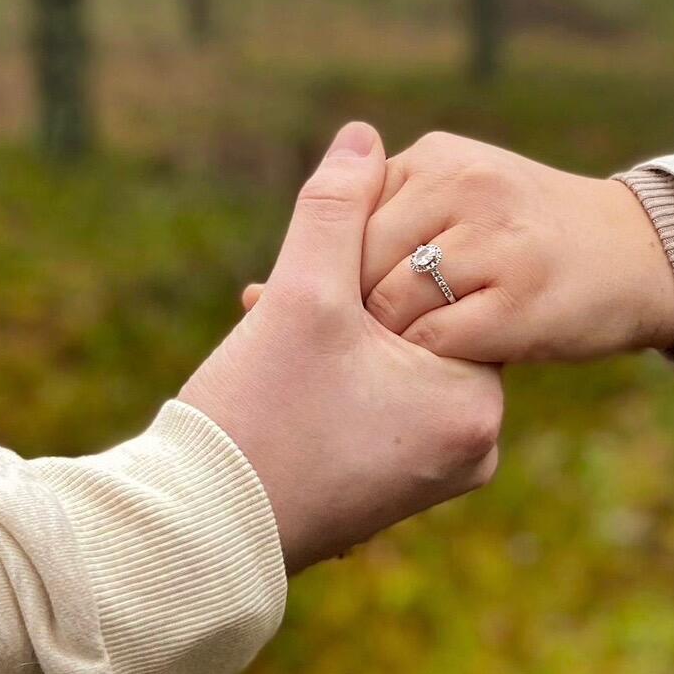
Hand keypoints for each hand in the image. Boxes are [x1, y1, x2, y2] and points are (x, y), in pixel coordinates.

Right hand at [181, 123, 503, 573]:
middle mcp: (475, 448)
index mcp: (475, 406)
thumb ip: (334, 206)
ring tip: (268, 338)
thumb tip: (363, 134)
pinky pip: (378, 405)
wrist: (197, 539)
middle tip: (277, 311)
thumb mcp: (299, 298)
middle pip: (416, 327)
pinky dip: (334, 381)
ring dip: (332, 338)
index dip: (366, 268)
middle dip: (344, 305)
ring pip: (392, 362)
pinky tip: (277, 375)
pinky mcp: (397, 489)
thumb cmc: (254, 420)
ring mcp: (436, 474)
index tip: (308, 287)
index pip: (440, 290)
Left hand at [244, 132, 673, 364]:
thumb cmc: (528, 244)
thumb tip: (259, 294)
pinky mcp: (523, 295)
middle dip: (340, 313)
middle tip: (329, 358)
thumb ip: (381, 228)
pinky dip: (425, 363)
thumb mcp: (458, 204)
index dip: (309, 272)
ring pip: (392, 301)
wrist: (640, 254)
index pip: (343, 215)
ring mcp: (496, 238)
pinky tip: (429, 376)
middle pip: (358, 259)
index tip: (288, 314)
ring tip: (383, 370)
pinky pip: (439, 339)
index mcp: (436, 159)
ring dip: (382, 343)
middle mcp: (463, 185)